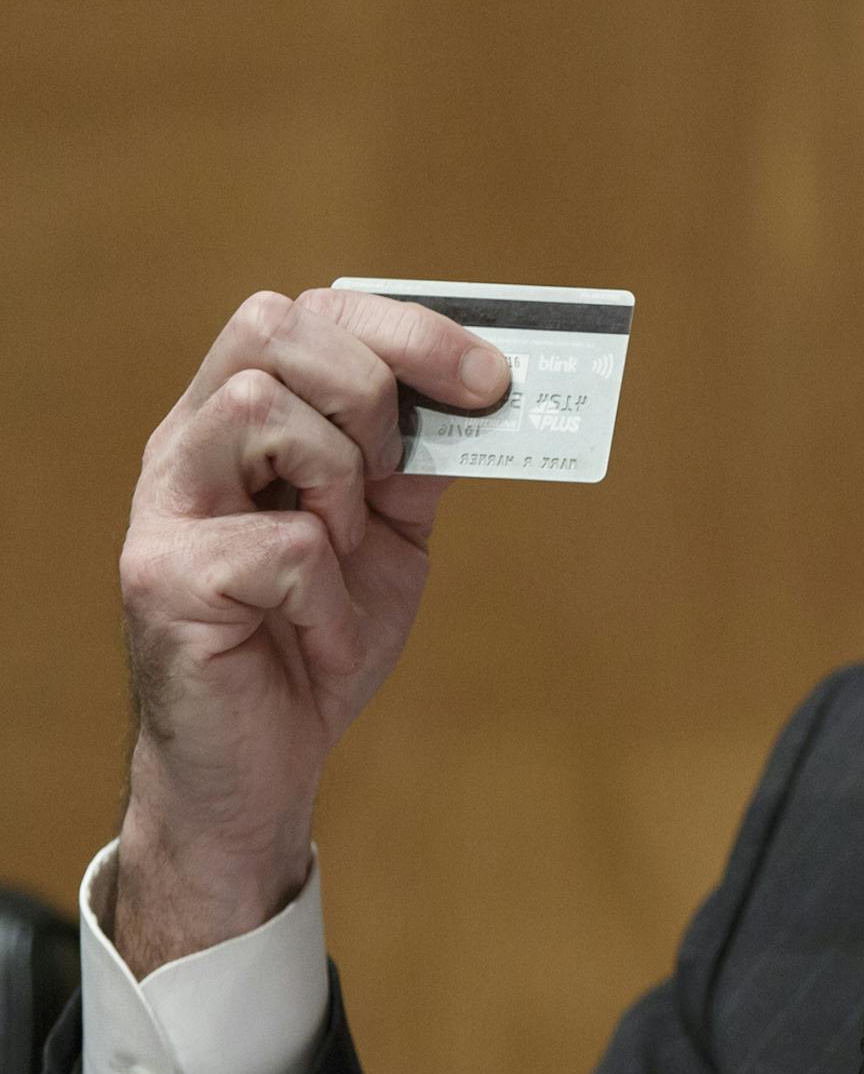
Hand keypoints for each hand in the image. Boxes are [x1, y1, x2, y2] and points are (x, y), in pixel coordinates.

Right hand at [109, 288, 508, 975]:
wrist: (265, 762)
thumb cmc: (318, 634)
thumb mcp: (392, 532)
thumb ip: (419, 457)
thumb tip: (488, 386)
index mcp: (245, 419)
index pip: (310, 311)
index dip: (408, 330)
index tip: (492, 380)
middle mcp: (189, 444)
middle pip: (272, 328)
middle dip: (367, 391)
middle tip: (391, 477)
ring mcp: (165, 507)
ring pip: (261, 409)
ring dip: (338, 489)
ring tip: (339, 559)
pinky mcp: (162, 577)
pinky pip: (282, 543)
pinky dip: (328, 596)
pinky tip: (313, 635)